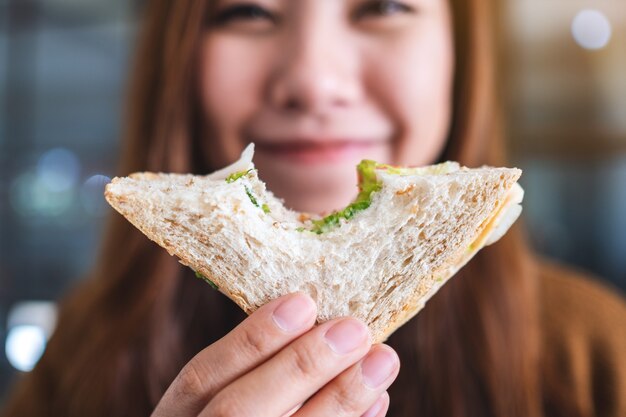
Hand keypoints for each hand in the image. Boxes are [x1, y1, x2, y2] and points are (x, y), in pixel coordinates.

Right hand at [152, 292, 398, 416]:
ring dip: (340, 400)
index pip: (201, 378)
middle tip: (355, 329)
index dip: (251, 340)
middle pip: (239, 412)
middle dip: (300, 367)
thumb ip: (253, 372)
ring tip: (382, 360)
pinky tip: (376, 402)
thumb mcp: (219, 401)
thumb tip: (319, 326)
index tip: (302, 303)